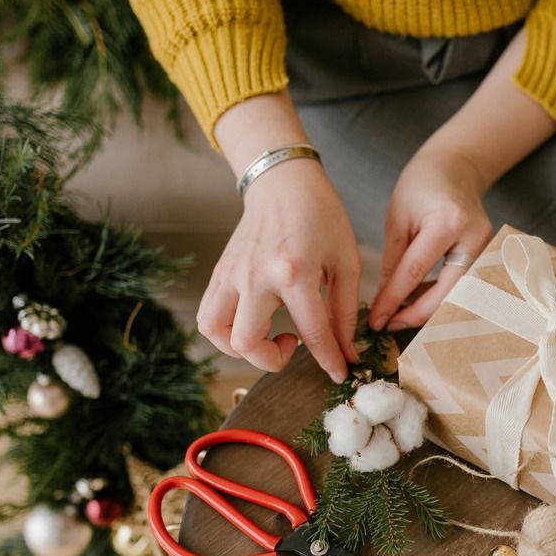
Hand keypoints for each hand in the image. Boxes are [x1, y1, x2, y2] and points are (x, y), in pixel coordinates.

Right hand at [197, 160, 360, 381]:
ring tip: (265, 336)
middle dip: (272, 361)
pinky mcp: (219, 273)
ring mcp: (232, 274)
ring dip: (241, 349)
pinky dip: (225, 332)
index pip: (312, 333)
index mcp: (295, 272)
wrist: (283, 183)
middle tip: (292, 345)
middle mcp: (256, 276)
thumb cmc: (321, 218)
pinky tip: (250, 323)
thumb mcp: (346, 262)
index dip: (329, 361)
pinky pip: (208, 316)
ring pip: (217, 333)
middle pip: (247, 343)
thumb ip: (346, 311)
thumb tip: (347, 352)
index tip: (339, 373)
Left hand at [369, 147, 492, 330]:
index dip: (394, 300)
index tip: (376, 320)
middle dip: (417, 314)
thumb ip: (393, 264)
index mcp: (446, 222)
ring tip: (400, 312)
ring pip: (458, 294)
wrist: (455, 167)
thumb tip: (385, 304)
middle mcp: (473, 237)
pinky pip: (463, 285)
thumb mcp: (397, 220)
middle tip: (390, 324)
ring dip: (429, 307)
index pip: (415, 272)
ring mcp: (486, 247)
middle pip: (447, 292)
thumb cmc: (420, 187)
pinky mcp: (488, 255)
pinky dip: (440, 295)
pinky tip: (418, 297)